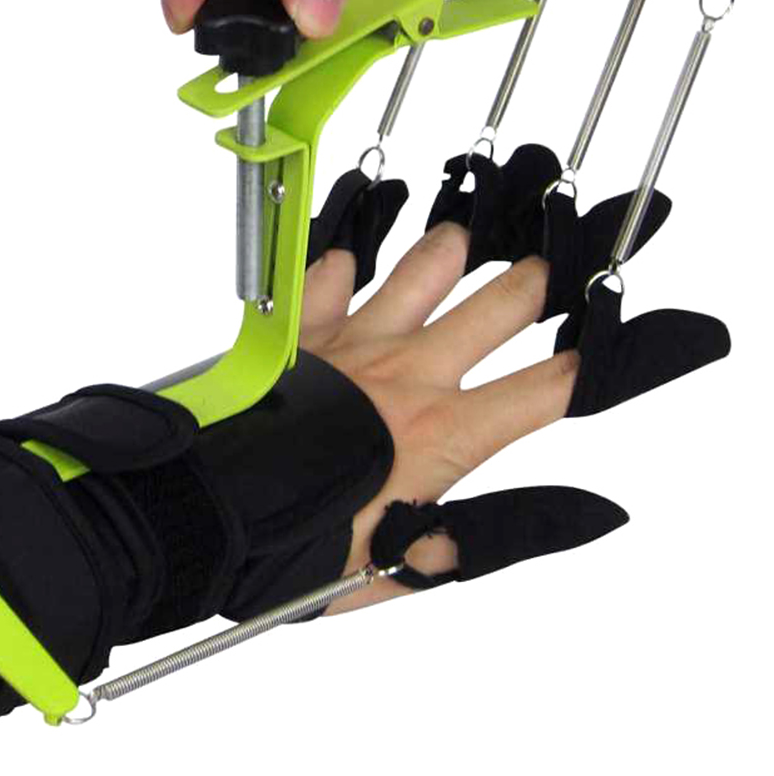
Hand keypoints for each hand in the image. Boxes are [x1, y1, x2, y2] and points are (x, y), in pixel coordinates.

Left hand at [298, 223, 579, 611]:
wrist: (201, 513)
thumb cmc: (291, 549)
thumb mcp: (399, 569)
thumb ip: (484, 537)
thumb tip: (571, 520)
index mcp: (441, 435)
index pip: (544, 391)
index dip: (589, 365)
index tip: (608, 345)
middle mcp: (408, 373)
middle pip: (502, 303)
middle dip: (536, 281)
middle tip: (545, 270)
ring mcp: (354, 338)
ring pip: (429, 264)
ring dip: (454, 250)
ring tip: (466, 240)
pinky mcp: (302, 325)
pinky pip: (336, 270)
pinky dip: (350, 263)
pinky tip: (356, 262)